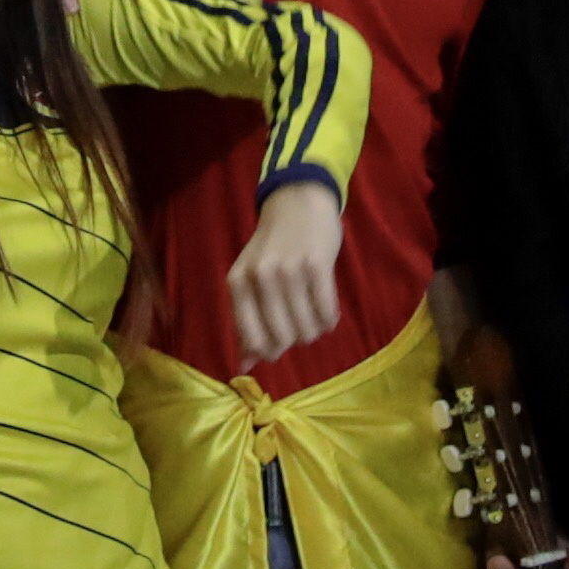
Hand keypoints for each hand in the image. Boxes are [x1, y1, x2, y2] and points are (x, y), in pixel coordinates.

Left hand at [224, 179, 346, 367]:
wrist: (296, 201)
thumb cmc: (271, 246)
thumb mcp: (250, 279)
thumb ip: (246, 321)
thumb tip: (244, 367)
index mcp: (238, 283)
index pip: (253, 339)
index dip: (270, 350)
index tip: (280, 344)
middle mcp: (261, 278)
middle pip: (283, 338)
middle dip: (295, 340)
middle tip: (300, 325)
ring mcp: (290, 271)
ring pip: (307, 329)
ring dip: (314, 331)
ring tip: (314, 316)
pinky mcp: (317, 265)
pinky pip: (327, 313)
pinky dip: (329, 320)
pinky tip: (327, 311)